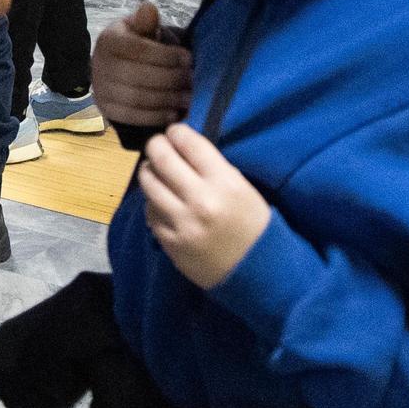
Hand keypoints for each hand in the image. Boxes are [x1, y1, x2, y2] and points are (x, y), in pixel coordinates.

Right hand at [92, 2, 191, 127]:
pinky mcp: (106, 109)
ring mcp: (101, 89)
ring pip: (137, 99)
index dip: (166, 55)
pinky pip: (132, 117)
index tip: (189, 58)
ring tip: (188, 98)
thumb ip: (146, 22)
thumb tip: (148, 8)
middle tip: (193, 81)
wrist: (116, 66)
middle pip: (139, 76)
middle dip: (171, 79)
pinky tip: (174, 113)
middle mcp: (99, 64)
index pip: (138, 49)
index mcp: (109, 40)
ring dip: (167, 100)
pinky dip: (156, 116)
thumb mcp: (141, 29)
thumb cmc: (136, 44)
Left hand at [139, 122, 271, 289]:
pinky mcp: (170, 244)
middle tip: (158, 145)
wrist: (260, 275)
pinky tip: (159, 200)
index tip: (175, 132)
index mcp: (224, 182)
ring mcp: (182, 223)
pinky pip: (150, 213)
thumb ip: (213, 168)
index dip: (177, 132)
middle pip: (161, 159)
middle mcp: (200, 200)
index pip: (189, 143)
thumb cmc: (255, 227)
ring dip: (149, 172)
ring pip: (149, 185)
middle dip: (156, 145)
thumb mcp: (243, 189)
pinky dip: (152, 202)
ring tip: (153, 170)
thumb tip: (184, 148)